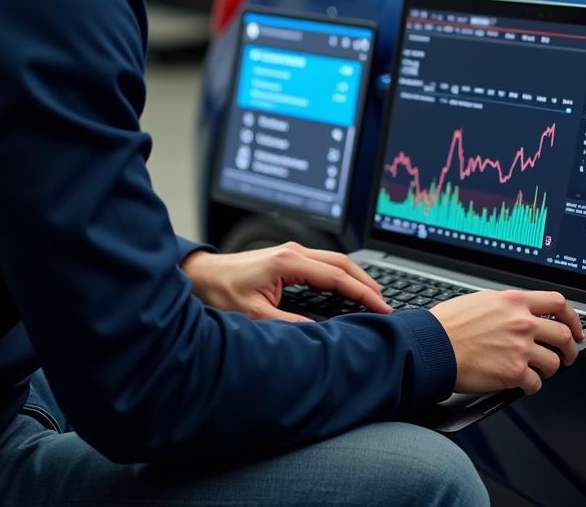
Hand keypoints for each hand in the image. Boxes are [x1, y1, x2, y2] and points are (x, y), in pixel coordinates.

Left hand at [181, 241, 391, 321]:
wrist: (200, 275)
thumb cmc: (221, 292)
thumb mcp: (255, 315)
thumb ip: (289, 325)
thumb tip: (320, 335)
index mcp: (289, 262)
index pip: (337, 277)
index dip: (362, 293)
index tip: (381, 307)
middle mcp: (294, 252)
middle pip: (342, 262)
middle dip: (366, 281)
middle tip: (385, 303)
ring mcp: (291, 252)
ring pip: (334, 260)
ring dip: (355, 276)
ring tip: (372, 296)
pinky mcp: (287, 257)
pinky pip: (322, 263)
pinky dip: (340, 274)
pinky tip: (346, 287)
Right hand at [430, 289, 583, 395]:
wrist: (434, 346)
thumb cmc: (449, 324)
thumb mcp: (482, 301)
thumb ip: (506, 306)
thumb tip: (520, 313)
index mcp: (514, 301)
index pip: (558, 303)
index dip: (572, 318)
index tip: (574, 329)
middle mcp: (521, 322)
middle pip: (563, 335)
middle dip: (570, 349)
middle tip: (566, 356)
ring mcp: (520, 348)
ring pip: (553, 363)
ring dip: (548, 370)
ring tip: (537, 371)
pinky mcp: (514, 372)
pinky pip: (536, 384)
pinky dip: (531, 386)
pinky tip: (521, 384)